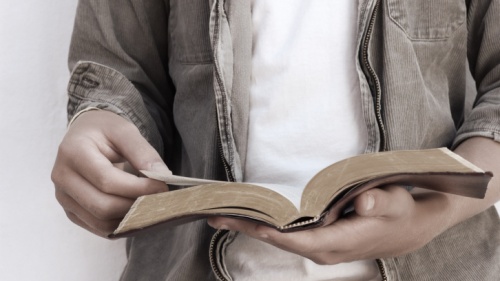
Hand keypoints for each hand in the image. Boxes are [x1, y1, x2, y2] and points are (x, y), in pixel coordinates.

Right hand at [51, 110, 169, 237]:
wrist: (85, 134)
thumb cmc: (105, 131)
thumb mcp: (126, 131)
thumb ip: (144, 154)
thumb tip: (163, 177)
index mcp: (73, 153)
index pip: (107, 181)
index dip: (138, 188)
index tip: (162, 186)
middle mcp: (62, 178)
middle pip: (102, 206)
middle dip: (135, 206)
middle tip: (158, 198)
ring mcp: (63, 197)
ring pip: (101, 222)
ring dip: (130, 218)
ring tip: (149, 204)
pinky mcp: (71, 211)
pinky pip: (98, 227)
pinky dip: (121, 224)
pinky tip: (136, 212)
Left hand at [208, 185, 453, 264]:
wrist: (410, 228)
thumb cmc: (400, 213)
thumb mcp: (395, 203)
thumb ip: (380, 202)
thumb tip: (364, 201)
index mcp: (337, 243)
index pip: (294, 239)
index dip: (267, 229)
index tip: (241, 219)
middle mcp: (323, 249)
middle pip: (278, 240)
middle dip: (247, 228)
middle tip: (214, 215)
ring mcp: (319, 246)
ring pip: (279, 238)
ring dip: (252, 226)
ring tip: (223, 214)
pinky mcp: (319, 240)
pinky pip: (287, 234)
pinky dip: (266, 224)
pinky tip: (251, 215)